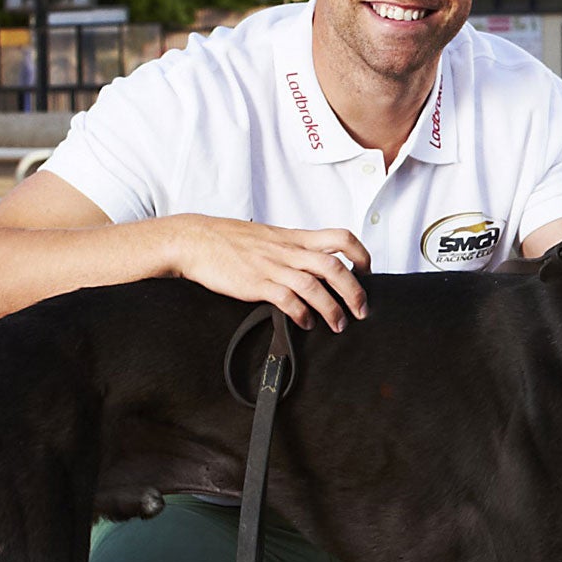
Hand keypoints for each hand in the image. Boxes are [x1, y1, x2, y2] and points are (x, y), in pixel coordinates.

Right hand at [171, 214, 372, 331]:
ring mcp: (272, 266)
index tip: (367, 271)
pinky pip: (287, 299)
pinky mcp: (256, 283)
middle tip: (361, 310)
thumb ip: (293, 248)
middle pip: (334, 266)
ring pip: (314, 285)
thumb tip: (314, 265)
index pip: (340, 238)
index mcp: (295, 237)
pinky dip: (301, 314)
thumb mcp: (269, 236)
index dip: (360, 254)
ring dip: (332, 308)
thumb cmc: (230, 240)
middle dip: (354, 290)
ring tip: (338, 325)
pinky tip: (306, 323)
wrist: (194, 239)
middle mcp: (288, 250)